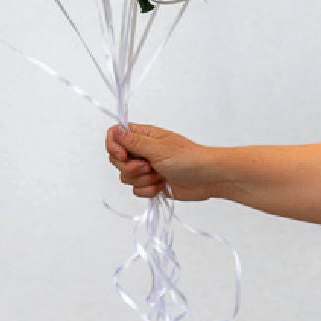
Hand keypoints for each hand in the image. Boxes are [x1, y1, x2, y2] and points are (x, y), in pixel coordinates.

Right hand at [105, 123, 225, 200]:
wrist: (207, 179)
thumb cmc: (187, 158)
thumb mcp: (158, 149)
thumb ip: (133, 142)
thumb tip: (115, 130)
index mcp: (143, 136)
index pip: (115, 135)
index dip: (114, 146)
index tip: (123, 155)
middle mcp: (142, 150)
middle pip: (117, 159)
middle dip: (130, 167)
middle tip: (148, 166)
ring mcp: (146, 168)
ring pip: (126, 176)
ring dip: (142, 180)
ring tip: (159, 175)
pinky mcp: (151, 183)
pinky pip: (137, 190)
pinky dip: (148, 190)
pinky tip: (161, 186)